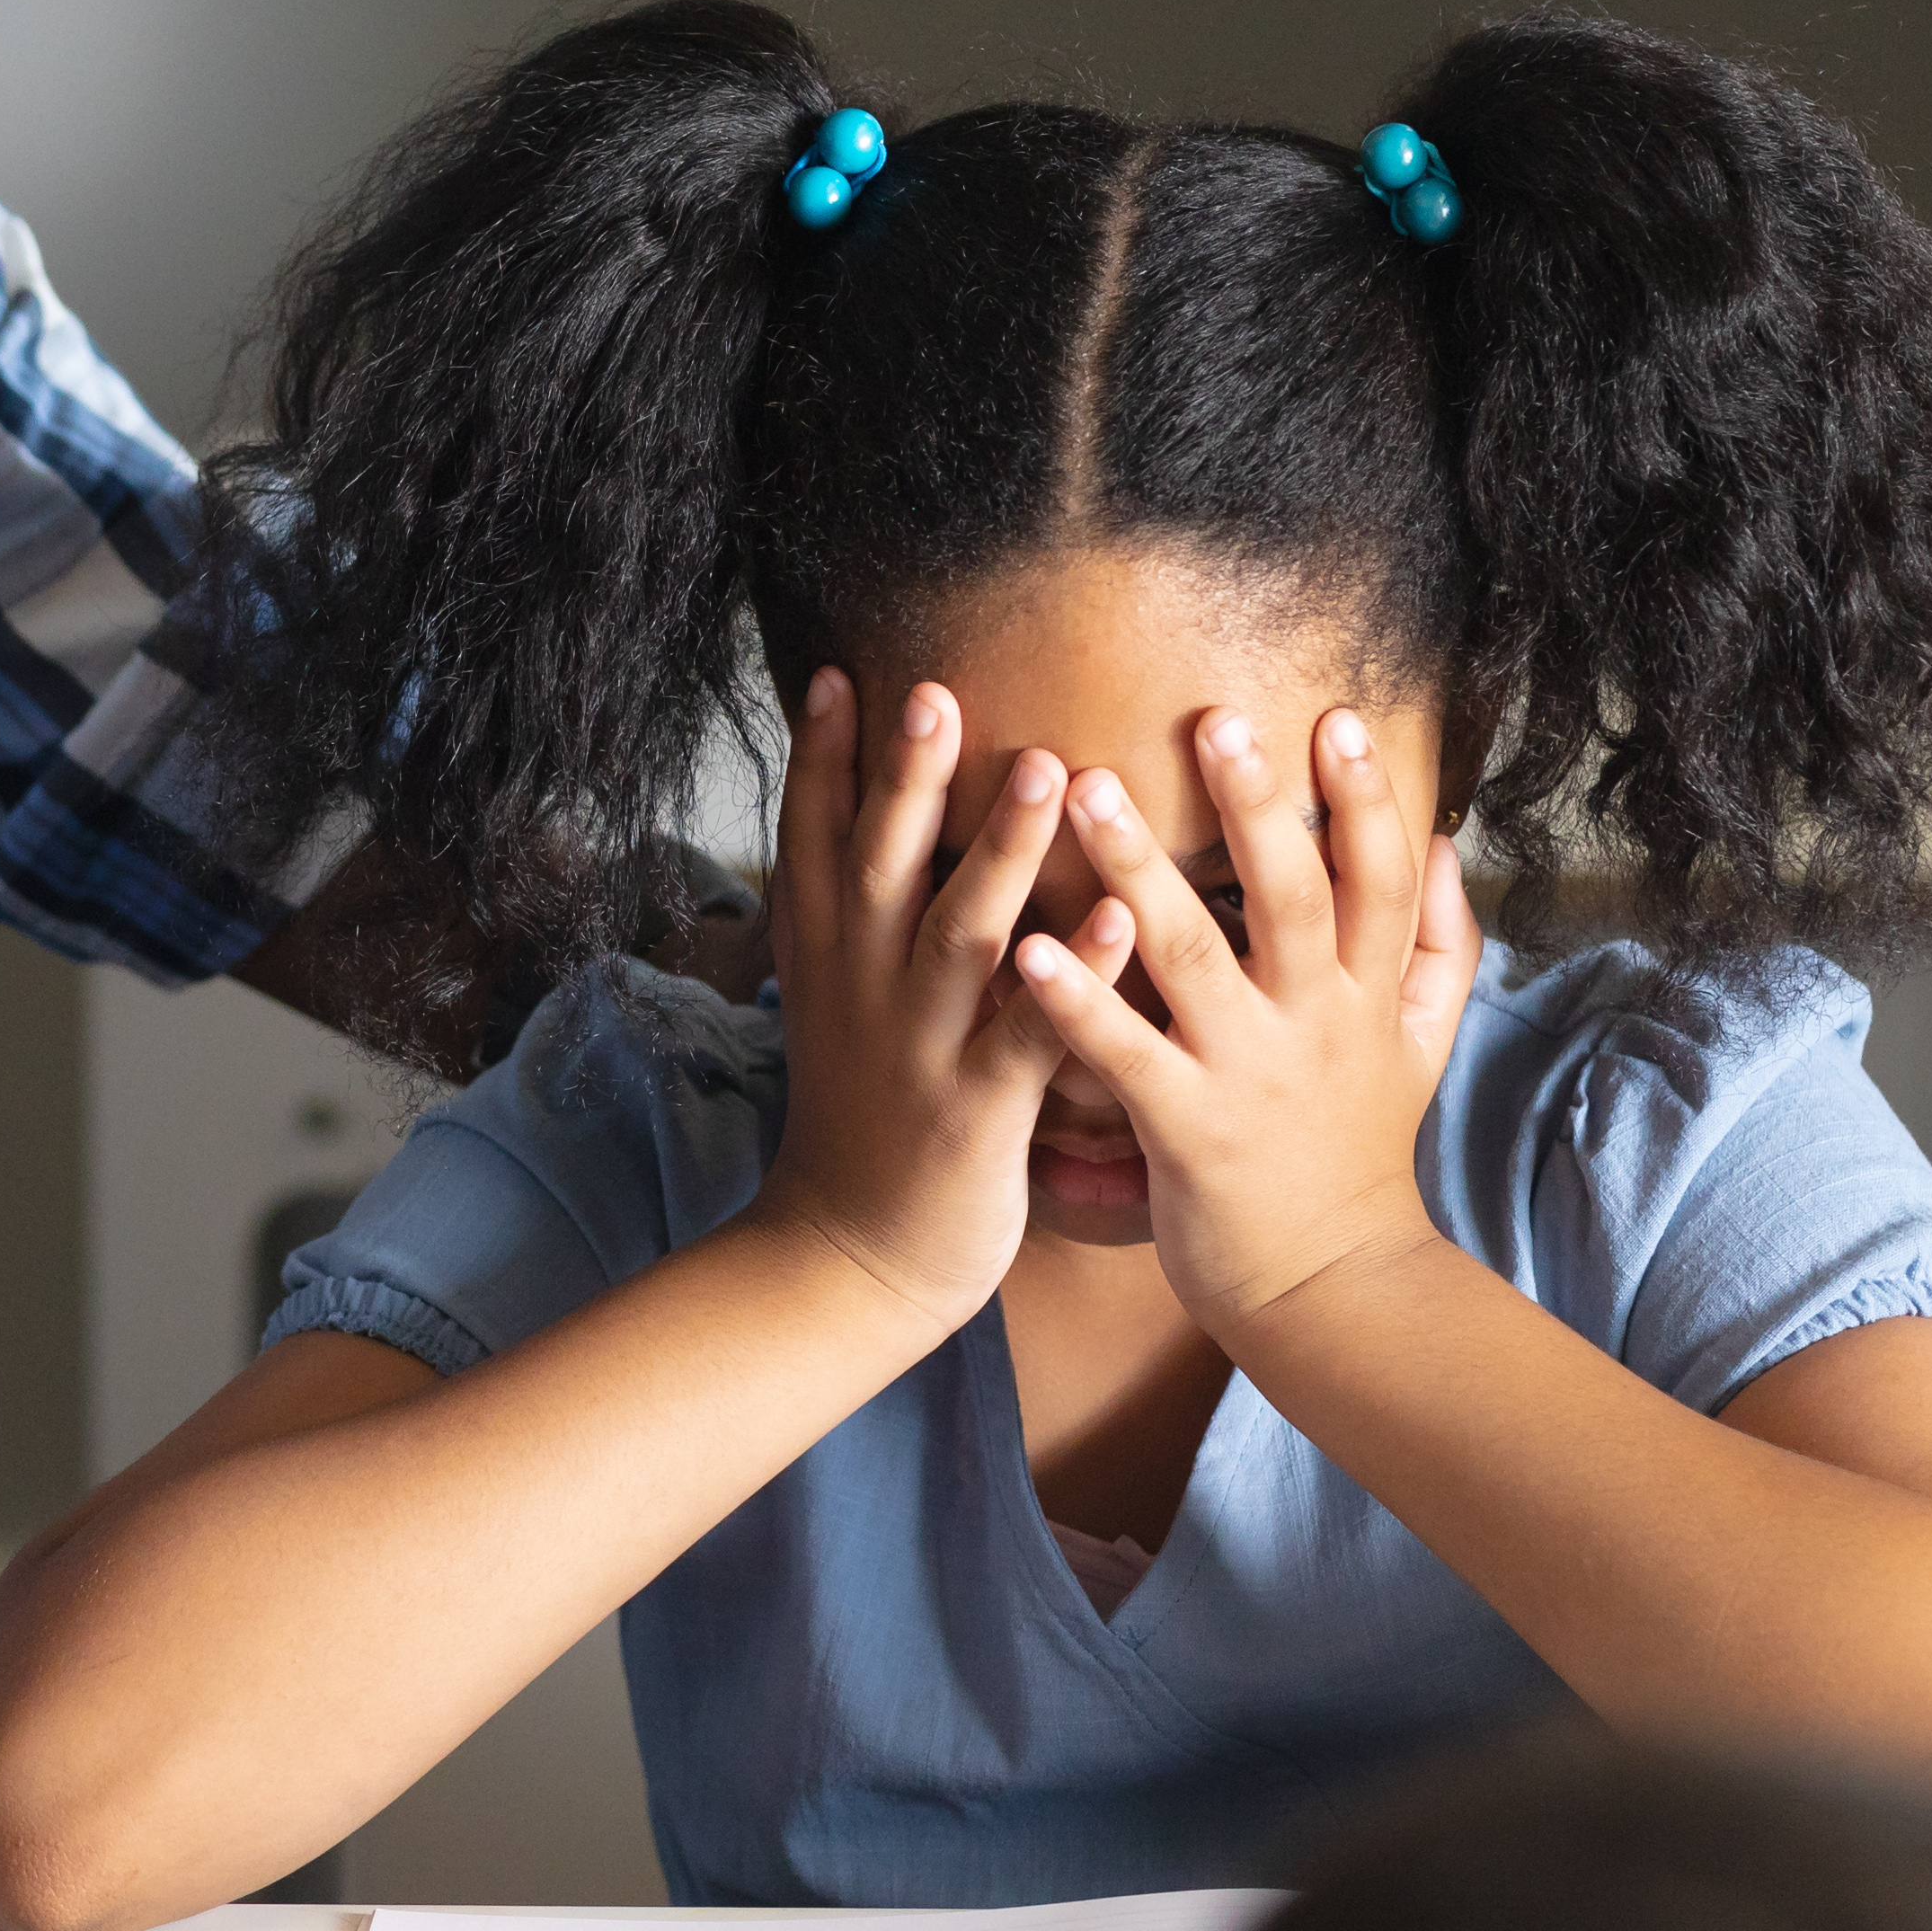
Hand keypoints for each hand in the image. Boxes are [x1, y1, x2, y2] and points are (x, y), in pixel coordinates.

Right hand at [738, 668, 1106, 1328]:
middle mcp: (865, 991)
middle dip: (905, 776)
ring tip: (1047, 767)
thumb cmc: (862, 1116)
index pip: (813, 841)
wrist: (846, 1258)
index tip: (841, 671)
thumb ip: (855, 916)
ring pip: (960, 934)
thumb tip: (862, 818)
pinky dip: (1075, 975)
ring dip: (1000, 850)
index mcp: (829, 961)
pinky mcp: (977, 1112)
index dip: (823, 758)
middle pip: (881, 865)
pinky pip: (1032, 1033)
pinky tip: (1118, 919)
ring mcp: (919, 1049)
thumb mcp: (834, 1004)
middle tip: (936, 688)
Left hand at [1013, 701, 1480, 1325]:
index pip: (1380, 878)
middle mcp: (1315, 1023)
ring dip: (1139, 869)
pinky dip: (1077, 1001)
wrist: (1330, 1290)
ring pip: (1196, 956)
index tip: (1337, 717)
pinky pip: (1125, 1053)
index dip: (1366, 799)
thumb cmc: (1357, 1157)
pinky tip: (1027, 949)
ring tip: (1085, 792)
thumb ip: (1438, 945)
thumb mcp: (1422, 1047)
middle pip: (1294, 897)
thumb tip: (1446, 845)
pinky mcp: (1186, 1129)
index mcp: (1369, 997)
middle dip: (1256, 807)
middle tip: (1210, 719)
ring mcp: (1249, 1074)